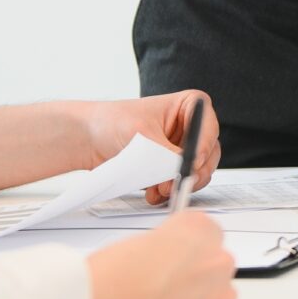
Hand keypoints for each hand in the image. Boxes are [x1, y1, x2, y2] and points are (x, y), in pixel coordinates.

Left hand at [81, 90, 221, 203]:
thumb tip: (184, 170)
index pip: (208, 126)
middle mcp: (190, 127)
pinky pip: (181, 183)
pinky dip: (169, 191)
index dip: (204, 145)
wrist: (88, 139)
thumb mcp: (143, 136)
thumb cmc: (113, 123)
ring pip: (197, 171)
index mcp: (188, 106)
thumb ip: (167, 154)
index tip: (192, 162)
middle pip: (208, 153)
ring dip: (179, 183)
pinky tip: (153, 192)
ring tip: (159, 189)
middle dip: (193, 171)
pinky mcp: (171, 167)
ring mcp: (181, 148)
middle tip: (178, 184)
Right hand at [88, 212, 238, 298]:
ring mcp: (222, 297)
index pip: (205, 233)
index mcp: (197, 228)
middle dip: (191, 282)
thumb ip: (162, 251)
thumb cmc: (105, 284)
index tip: (170, 265)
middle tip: (159, 297)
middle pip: (212, 267)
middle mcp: (216, 259)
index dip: (183, 253)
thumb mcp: (133, 245)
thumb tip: (165, 266)